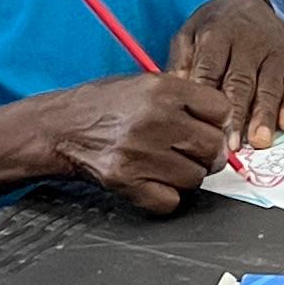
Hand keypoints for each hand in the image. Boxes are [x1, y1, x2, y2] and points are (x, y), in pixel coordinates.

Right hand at [7, 69, 238, 213]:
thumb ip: (185, 99)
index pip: (221, 111)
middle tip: (190, 152)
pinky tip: (153, 181)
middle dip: (206, 153)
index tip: (207, 127)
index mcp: (162, 90)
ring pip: (195, 178)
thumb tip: (224, 123)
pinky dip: (166, 196)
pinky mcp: (127, 181)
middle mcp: (155, 119)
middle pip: (213, 147)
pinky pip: (171, 200)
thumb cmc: (104, 105)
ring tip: (165, 164)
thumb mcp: (145, 84)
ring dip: (185, 176)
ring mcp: (140, 152)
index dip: (217, 122)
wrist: (59, 128)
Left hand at [169, 0, 283, 149]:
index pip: (211, 70)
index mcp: (217, 36)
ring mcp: (271, 55)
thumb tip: (173, 94)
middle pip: (241, 83)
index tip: (202, 124)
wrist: (248, 2)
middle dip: (238, 114)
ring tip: (260, 141)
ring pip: (269, 87)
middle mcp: (248, 44)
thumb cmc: (214, 26)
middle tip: (232, 143)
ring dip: (265, 116)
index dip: (207, 98)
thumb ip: (181, 63)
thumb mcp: (189, 34)